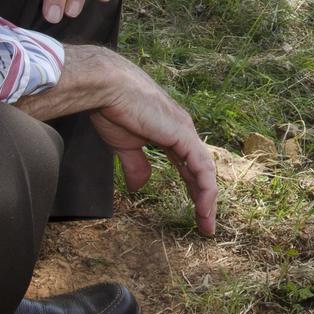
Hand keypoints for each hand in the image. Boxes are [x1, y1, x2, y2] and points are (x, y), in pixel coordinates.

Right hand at [19, 46, 217, 235]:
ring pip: (205, 171)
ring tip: (206, 224)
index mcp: (172, 134)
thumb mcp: (126, 145)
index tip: (196, 212)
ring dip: (208, 199)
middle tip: (206, 225)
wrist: (106, 88)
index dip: (194, 189)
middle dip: (205, 199)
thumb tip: (139, 187)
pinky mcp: (182, 134)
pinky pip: (201, 166)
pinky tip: (204, 205)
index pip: (190, 167)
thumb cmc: (113, 109)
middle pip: (201, 171)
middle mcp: (184, 132)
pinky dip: (205, 188)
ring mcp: (185, 132)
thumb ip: (137, 165)